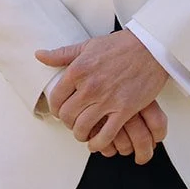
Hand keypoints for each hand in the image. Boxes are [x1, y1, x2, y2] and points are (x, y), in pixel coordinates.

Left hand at [35, 31, 168, 158]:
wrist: (150, 46)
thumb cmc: (120, 45)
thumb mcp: (88, 45)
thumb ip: (62, 54)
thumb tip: (39, 55)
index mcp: (78, 69)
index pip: (56, 98)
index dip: (56, 109)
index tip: (61, 111)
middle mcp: (89, 86)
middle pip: (67, 116)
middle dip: (68, 123)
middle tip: (73, 122)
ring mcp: (107, 99)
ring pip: (82, 128)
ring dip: (81, 134)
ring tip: (84, 133)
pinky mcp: (124, 109)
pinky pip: (105, 135)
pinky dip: (98, 143)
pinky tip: (97, 142)